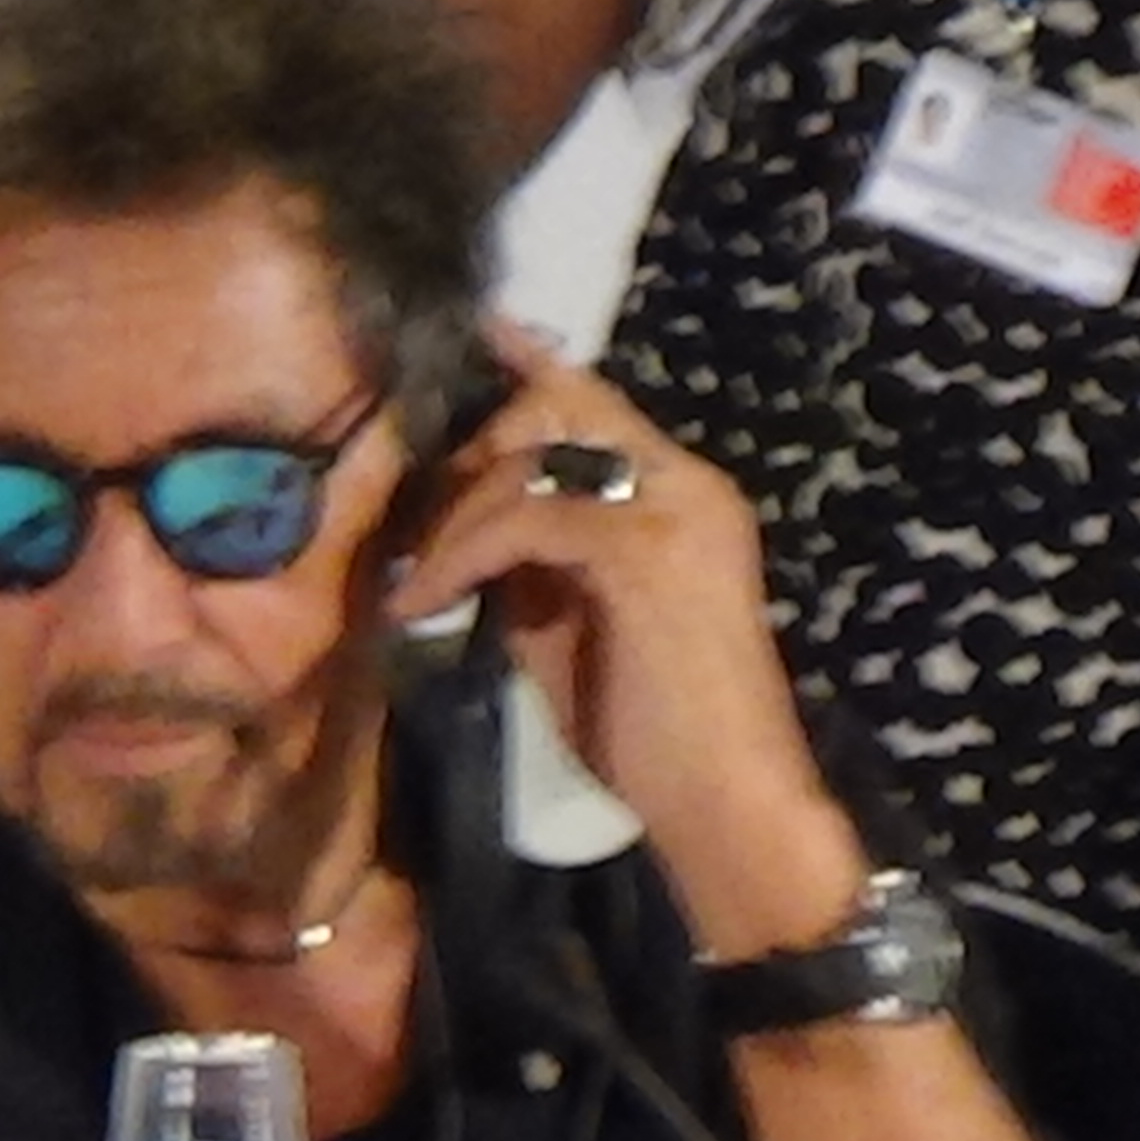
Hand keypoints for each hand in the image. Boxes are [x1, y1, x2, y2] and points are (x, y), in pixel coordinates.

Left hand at [385, 328, 865, 953]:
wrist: (727, 801)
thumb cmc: (655, 736)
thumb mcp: (576, 630)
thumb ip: (536, 569)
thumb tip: (471, 536)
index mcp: (684, 497)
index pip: (599, 404)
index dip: (530, 372)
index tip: (477, 338)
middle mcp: (685, 484)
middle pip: (557, 412)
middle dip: (470, 457)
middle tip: (416, 526)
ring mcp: (669, 511)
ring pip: (529, 464)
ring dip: (452, 521)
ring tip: (411, 583)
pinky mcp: (639, 552)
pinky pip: (522, 520)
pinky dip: (460, 556)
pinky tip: (425, 603)